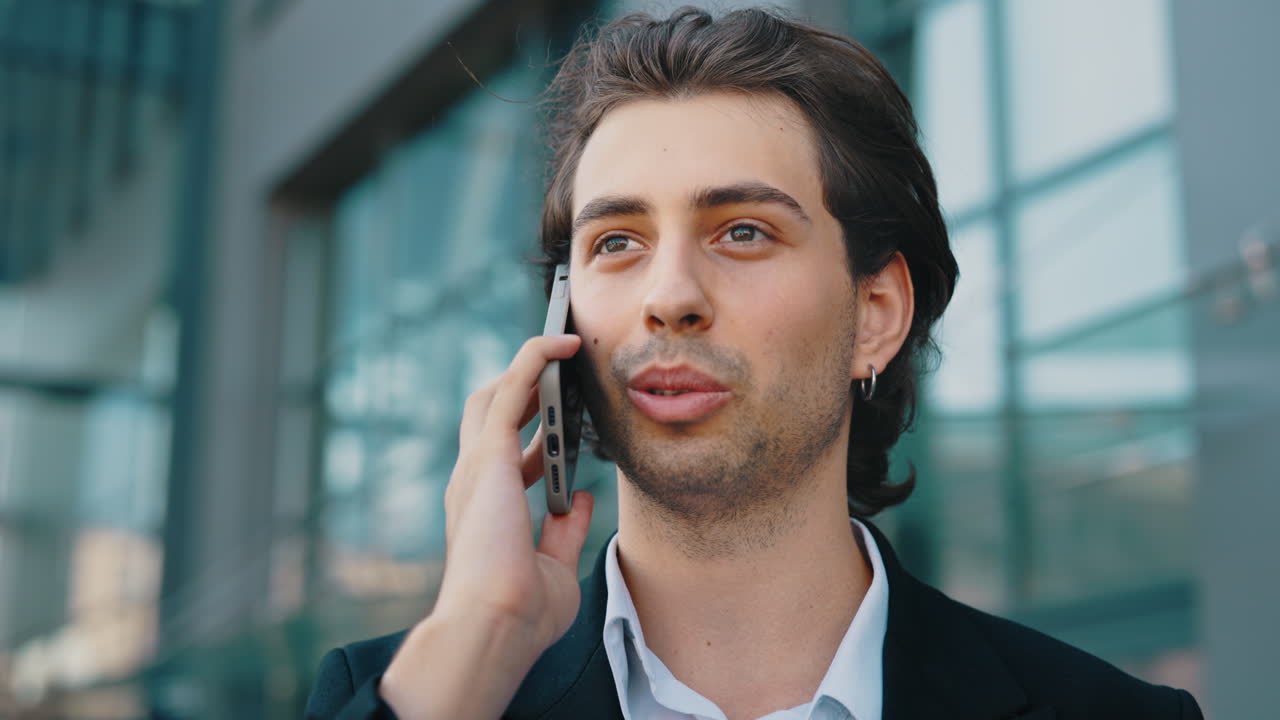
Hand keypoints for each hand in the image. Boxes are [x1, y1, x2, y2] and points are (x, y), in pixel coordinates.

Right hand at [380, 334, 594, 718]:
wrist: (495, 628)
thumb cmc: (521, 615)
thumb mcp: (555, 568)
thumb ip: (566, 530)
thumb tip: (581, 498)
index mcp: (487, 510)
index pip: (506, 455)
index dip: (534, 435)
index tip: (564, 424)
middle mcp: (475, 483)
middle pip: (492, 414)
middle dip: (525, 388)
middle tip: (564, 369)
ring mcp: (477, 467)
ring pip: (496, 393)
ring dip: (529, 364)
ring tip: (565, 341)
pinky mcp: (489, 455)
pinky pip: (513, 387)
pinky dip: (535, 359)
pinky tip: (562, 342)